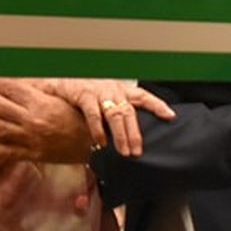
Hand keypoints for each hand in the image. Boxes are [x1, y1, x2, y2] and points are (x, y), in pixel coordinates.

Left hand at [0, 77, 94, 163]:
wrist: (95, 144)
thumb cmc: (79, 119)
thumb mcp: (60, 99)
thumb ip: (39, 93)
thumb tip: (20, 83)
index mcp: (41, 102)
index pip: (11, 88)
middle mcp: (33, 119)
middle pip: (0, 106)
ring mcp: (32, 138)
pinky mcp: (34, 154)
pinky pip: (8, 151)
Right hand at [41, 78, 175, 156]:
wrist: (60, 79)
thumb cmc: (83, 90)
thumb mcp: (103, 97)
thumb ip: (114, 112)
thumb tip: (126, 135)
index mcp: (120, 89)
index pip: (143, 96)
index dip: (157, 105)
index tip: (170, 116)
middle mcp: (113, 89)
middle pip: (129, 112)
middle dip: (135, 134)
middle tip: (138, 152)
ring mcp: (99, 92)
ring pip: (115, 114)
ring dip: (121, 135)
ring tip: (125, 152)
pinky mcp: (84, 94)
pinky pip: (94, 113)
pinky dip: (98, 129)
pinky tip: (100, 141)